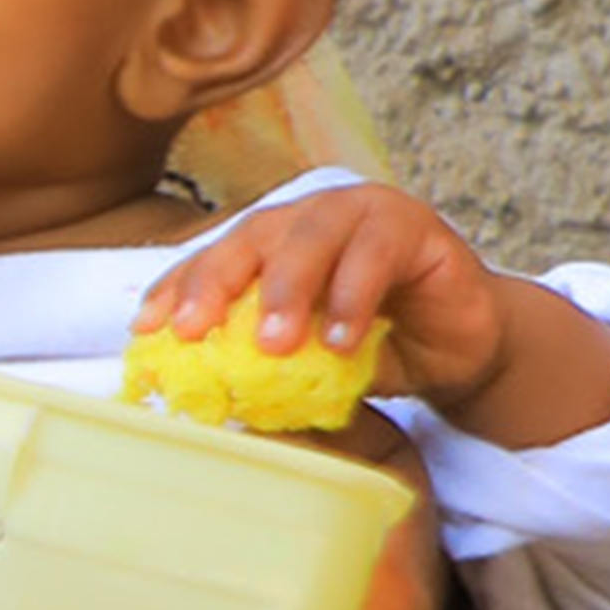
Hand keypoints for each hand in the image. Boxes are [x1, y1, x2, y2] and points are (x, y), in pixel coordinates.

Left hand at [138, 181, 609, 449]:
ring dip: (288, 289)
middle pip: (254, 234)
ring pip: (313, 235)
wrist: (462, 351)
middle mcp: (313, 215)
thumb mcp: (308, 361)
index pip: (215, 255)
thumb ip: (263, 362)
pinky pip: (377, 254)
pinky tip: (341, 341)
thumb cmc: (376, 349)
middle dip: (218, 280)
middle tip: (196, 330)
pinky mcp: (417, 229)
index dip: (178, 286)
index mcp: (276, 237)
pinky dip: (353, 297)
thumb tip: (202, 396)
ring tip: (273, 345)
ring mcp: (365, 213)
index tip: (147, 328)